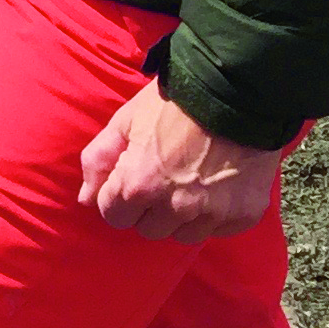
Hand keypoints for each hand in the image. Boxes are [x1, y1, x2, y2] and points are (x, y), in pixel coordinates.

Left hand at [76, 80, 286, 243]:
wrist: (238, 91)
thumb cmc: (174, 102)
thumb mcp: (126, 120)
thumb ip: (99, 160)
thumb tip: (85, 199)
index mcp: (139, 185)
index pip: (114, 216)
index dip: (118, 196)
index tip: (132, 176)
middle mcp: (176, 208)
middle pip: (149, 230)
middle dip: (148, 208)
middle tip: (162, 176)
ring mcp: (212, 214)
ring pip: (183, 235)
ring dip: (180, 216)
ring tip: (189, 181)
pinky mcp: (243, 216)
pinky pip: (217, 230)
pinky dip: (213, 215)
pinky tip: (215, 185)